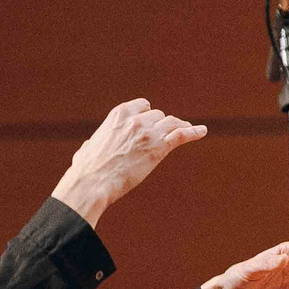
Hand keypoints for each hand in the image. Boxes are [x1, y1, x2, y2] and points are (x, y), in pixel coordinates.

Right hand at [51, 98, 207, 227]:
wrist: (92, 183)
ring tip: (188, 129)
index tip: (151, 120)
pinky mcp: (160, 148)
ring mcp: (149, 132)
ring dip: (180, 126)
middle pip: (158, 116)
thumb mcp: (87, 149)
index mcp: (119, 115)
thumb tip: (87, 148)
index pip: (142, 105)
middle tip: (166, 134)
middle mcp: (136, 119)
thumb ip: (93, 143)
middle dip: (162, 124)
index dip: (148, 114)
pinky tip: (202, 131)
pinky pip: (182, 135)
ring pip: (172, 123)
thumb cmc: (85, 171)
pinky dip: (194, 132)